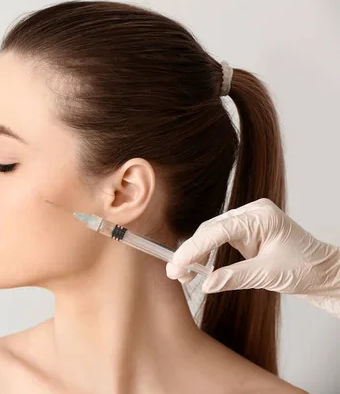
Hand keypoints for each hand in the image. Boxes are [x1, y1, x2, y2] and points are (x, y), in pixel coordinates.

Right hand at [166, 198, 339, 317]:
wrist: (323, 273)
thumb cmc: (306, 269)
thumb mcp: (268, 275)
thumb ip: (234, 278)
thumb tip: (206, 284)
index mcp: (261, 217)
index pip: (218, 230)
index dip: (194, 248)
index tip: (177, 264)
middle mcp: (252, 214)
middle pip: (210, 230)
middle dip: (191, 252)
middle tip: (175, 273)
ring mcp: (248, 222)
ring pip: (211, 234)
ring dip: (195, 254)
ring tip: (183, 275)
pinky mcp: (245, 232)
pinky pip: (218, 240)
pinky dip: (206, 254)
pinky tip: (197, 268)